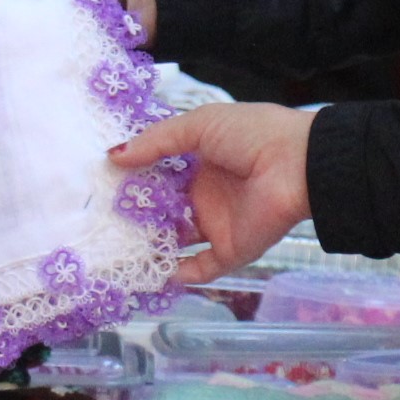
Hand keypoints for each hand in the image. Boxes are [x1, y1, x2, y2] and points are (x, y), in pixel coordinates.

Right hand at [109, 103, 314, 280]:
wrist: (298, 163)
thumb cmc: (252, 134)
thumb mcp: (199, 125)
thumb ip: (156, 141)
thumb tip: (114, 157)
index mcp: (201, 163)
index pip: (160, 176)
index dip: (134, 180)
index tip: (102, 185)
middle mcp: (207, 195)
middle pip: (164, 211)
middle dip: (136, 216)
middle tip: (102, 220)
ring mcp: (218, 224)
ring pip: (178, 242)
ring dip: (151, 246)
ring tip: (117, 249)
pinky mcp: (231, 250)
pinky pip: (201, 268)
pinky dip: (179, 274)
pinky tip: (152, 271)